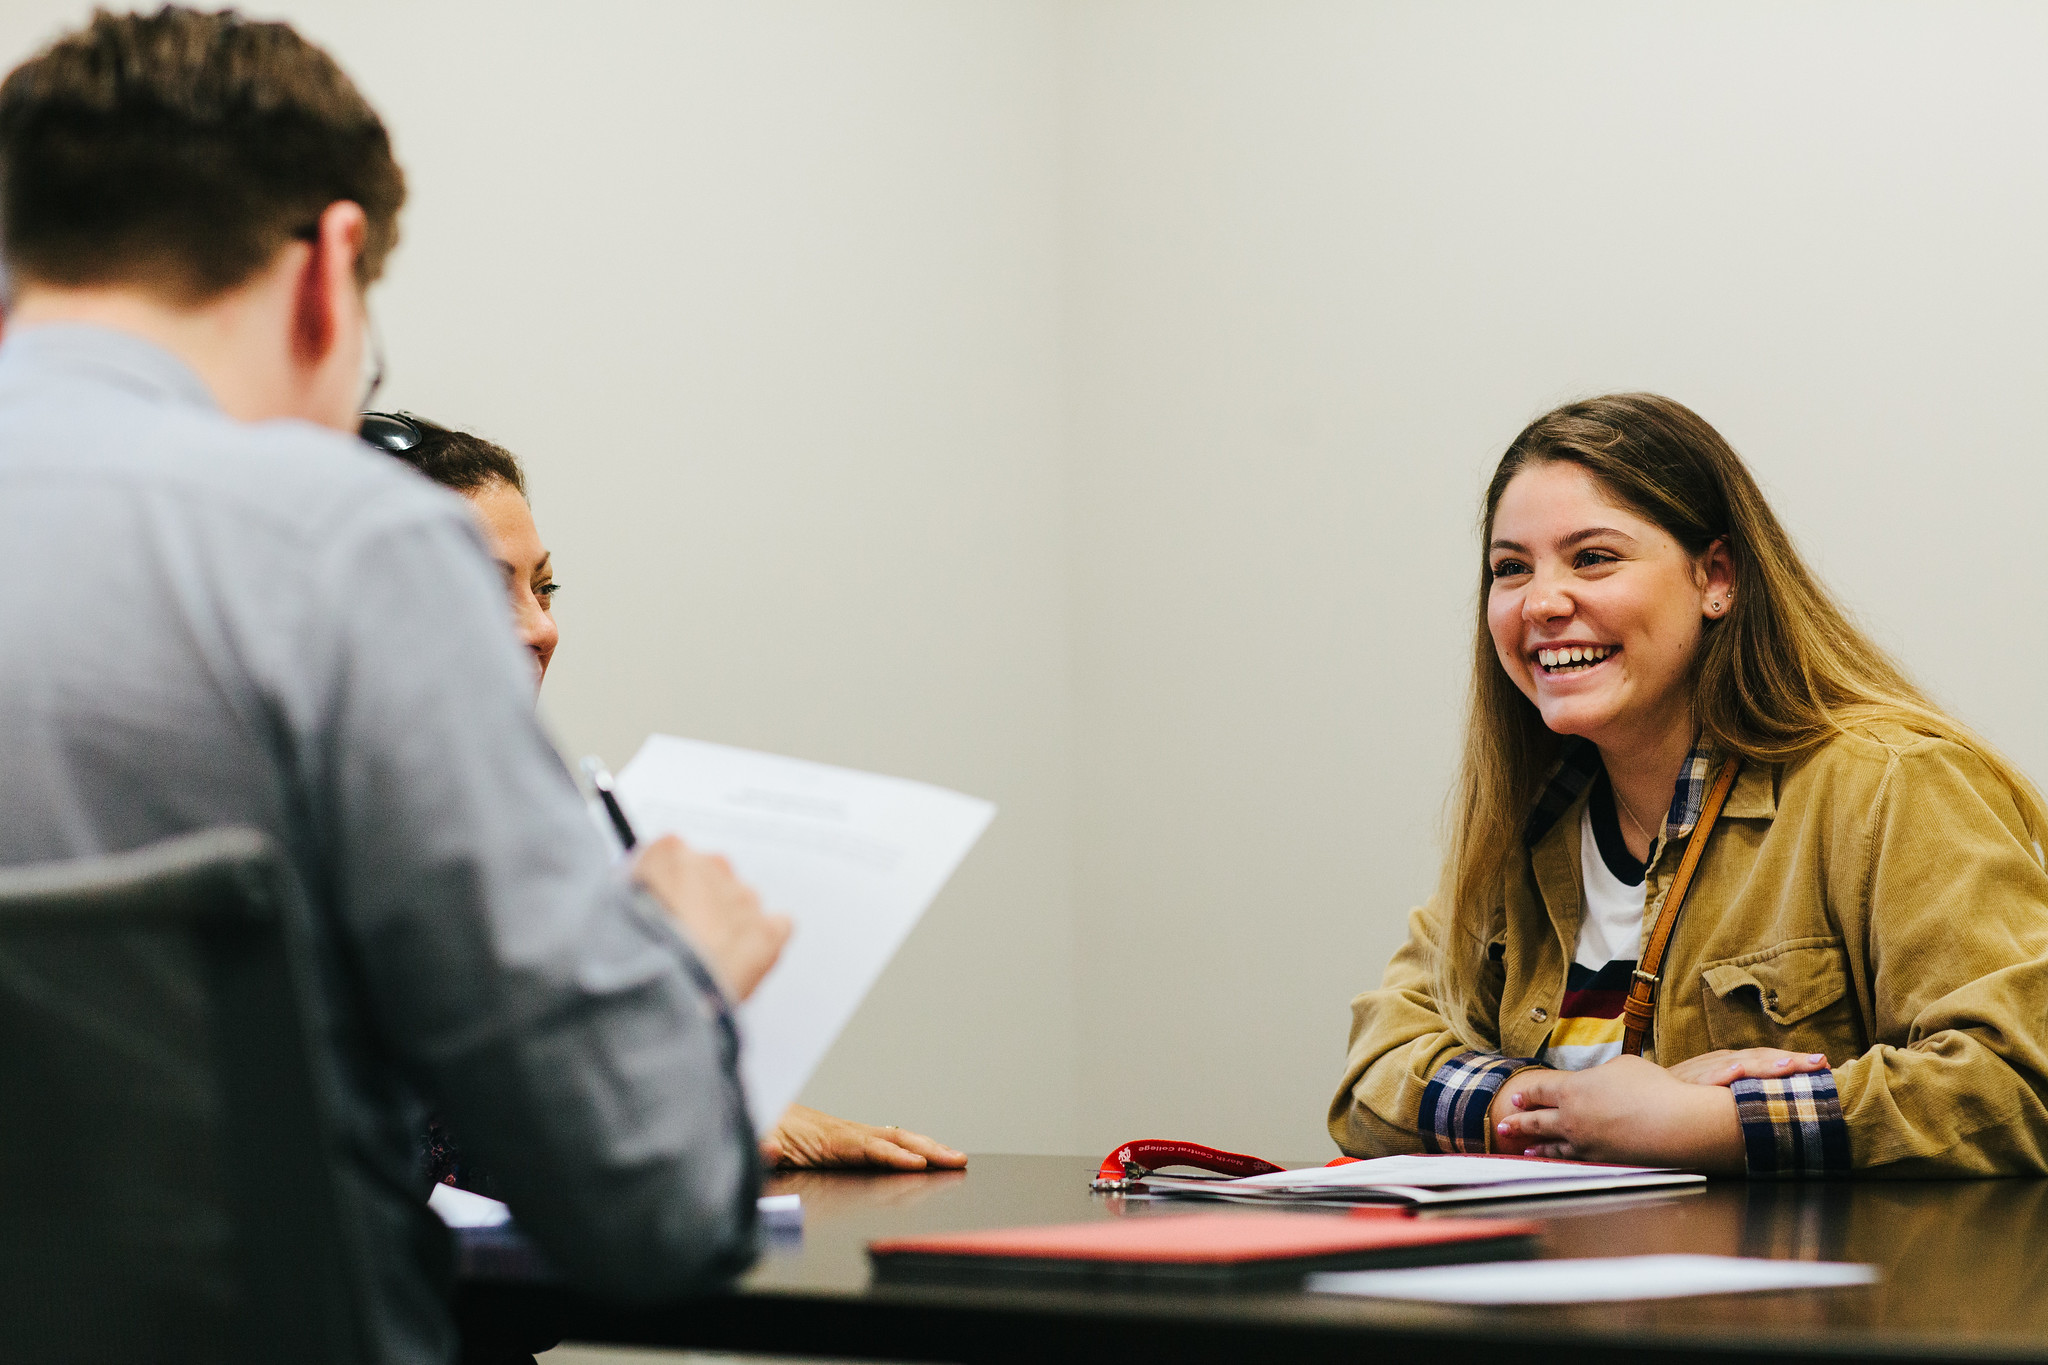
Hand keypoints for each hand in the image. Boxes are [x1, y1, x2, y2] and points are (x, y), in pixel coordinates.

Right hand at [631, 835, 790, 1000]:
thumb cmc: (628, 952)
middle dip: (699, 902)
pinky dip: (764, 939)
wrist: (660, 989)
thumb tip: (638, 897)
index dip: (666, 885)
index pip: (671, 856)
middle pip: (709, 877)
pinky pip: (777, 925)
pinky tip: (743, 959)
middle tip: (682, 936)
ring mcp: (743, 897)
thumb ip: (632, 892)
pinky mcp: (768, 930)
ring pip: (740, 902)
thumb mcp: (609, 910)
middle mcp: (711, 865)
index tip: (660, 905)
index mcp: (669, 853)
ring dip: (728, 923)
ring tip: (705, 957)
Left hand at [760, 1104, 967, 1170]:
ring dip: (928, 1148)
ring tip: (956, 1158)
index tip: (918, 1165)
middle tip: (957, 1160)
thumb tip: (765, 1146)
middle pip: (892, 1140)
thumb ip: (762, 1146)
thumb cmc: (755, 1130)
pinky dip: (911, 1147)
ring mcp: (848, 1135)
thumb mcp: (755, 1141)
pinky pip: (885, 1142)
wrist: (748, 1113)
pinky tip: (925, 1154)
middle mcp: (842, 1132)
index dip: (893, 1156)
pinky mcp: (846, 1141)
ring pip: (895, 1139)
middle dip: (928, 1150)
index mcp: (823, 1138)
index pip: (867, 1147)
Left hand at [1492, 1055, 1745, 1171]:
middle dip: (1518, 1123)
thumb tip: (1595, 1082)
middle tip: (1503, 1126)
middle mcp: (1571, 1118)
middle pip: (1537, 1121)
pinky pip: (1574, 1162)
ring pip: (1553, 1146)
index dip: (1528, 1095)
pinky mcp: (1601, 1161)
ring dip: (1537, 1148)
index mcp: (1572, 1089)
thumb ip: (1600, 1074)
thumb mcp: (1621, 1066)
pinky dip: (1560, 1162)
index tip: (1517, 1098)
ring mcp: (1584, 1143)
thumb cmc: (1651, 1087)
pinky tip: (1558, 1163)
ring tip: (1525, 1151)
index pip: (1541, 1091)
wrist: (1675, 1122)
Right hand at [1665, 1048, 1829, 1086]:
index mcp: (1728, 1064)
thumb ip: (1743, 1091)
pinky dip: (1721, 1074)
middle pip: (1758, 1058)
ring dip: (1763, 1064)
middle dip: (1789, 1060)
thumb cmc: (1682, 1099)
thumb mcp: (1715, 1092)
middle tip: (1819, 1062)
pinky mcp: (1684, 1083)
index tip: (1822, 1064)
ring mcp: (1701, 1072)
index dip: (1792, 1060)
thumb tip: (1780, 1100)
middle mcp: (1717, 1064)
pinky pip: (1704, 1078)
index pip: (1765, 1058)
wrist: (1640, 1098)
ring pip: (1737, 1064)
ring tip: (1788, 1065)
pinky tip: (1736, 1072)